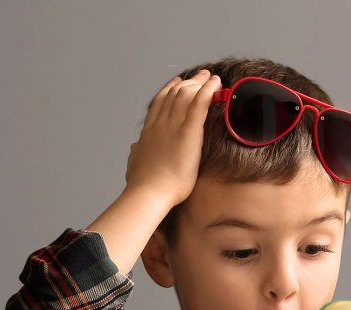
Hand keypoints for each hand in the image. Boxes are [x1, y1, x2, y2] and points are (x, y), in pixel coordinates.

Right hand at [124, 69, 221, 207]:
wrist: (149, 193)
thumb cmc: (142, 185)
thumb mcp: (134, 164)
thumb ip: (136, 154)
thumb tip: (135, 148)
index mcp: (149, 131)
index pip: (159, 103)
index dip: (169, 90)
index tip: (177, 83)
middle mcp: (160, 123)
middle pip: (174, 94)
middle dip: (189, 83)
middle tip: (200, 77)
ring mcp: (173, 126)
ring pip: (186, 95)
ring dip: (200, 83)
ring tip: (211, 78)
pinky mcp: (188, 132)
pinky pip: (199, 104)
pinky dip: (208, 91)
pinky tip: (216, 84)